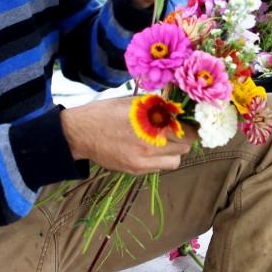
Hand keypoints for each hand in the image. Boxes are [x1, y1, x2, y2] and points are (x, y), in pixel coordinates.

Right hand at [60, 97, 197, 173]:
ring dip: (174, 151)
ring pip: (176, 160)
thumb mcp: (134, 101)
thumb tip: (177, 109)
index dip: (190, 125)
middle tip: (176, 130)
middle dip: (184, 137)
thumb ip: (158, 106)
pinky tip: (150, 149)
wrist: (81, 132)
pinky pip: (160, 167)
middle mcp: (152, 142)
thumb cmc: (107, 112)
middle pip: (186, 146)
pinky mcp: (136, 169)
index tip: (185, 122)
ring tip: (163, 141)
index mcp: (153, 122)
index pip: (188, 130)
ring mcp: (144, 159)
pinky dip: (161, 159)